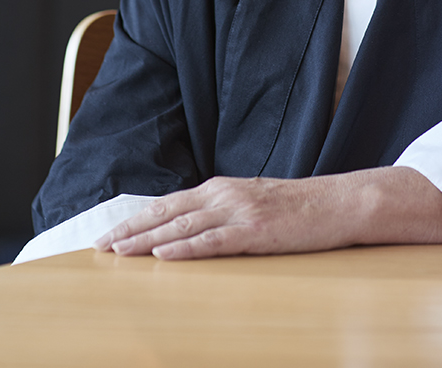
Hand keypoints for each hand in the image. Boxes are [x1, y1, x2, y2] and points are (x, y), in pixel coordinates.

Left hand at [93, 168, 441, 259]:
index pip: (170, 203)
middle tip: (100, 247)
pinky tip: (164, 254)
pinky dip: (185, 247)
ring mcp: (240, 211)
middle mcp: (226, 194)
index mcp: (224, 187)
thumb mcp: (254, 202)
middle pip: (168, 212)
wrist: (341, 202)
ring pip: (183, 226)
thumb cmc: (299, 208)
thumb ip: (224, 210)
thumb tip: (193, 226)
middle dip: (131, 230)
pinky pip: (213, 241)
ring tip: (119, 252)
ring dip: (147, 240)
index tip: (111, 234)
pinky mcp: (255, 231)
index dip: (138, 219)